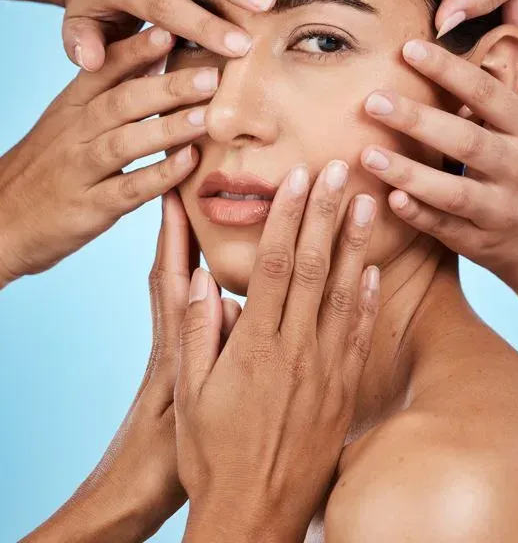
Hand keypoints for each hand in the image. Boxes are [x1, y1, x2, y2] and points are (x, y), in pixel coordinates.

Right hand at [0, 28, 217, 286]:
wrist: (2, 219)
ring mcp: (81, 169)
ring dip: (168, 128)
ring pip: (126, 142)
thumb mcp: (69, 120)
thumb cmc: (49, 164)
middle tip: (211, 74)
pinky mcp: (90, 206)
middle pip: (122, 101)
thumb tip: (156, 54)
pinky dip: (159, 175)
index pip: (105, 69)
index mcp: (72, 106)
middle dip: (168, 86)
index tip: (172, 29)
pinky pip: (128, 188)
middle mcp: (75, 132)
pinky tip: (189, 163)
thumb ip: (108, 90)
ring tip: (206, 116)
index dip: (138, 49)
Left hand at [22, 191, 240, 542]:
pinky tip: (222, 276)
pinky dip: (200, 285)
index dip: (172, 232)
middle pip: (176, 270)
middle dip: (180, 226)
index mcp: (173, 343)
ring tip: (201, 213)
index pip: (171, 275)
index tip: (177, 190)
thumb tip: (216, 291)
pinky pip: (196, 314)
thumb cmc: (159, 461)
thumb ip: (201, 346)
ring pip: (184, 289)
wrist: (131, 498)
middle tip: (185, 181)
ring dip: (188, 249)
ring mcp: (179, 351)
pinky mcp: (183, 367)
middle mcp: (175, 338)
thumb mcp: (186, 406)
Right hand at [175, 162, 379, 542]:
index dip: (287, 217)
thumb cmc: (212, 454)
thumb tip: (202, 277)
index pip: (274, 266)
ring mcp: (324, 370)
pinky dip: (367, 300)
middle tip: (338, 168)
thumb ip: (197, 331)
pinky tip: (372, 271)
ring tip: (366, 203)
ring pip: (343, 293)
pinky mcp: (342, 390)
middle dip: (325, 213)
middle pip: (312, 267)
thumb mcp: (189, 394)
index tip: (297, 179)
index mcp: (254, 345)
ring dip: (354, 245)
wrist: (255, 515)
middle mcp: (294, 350)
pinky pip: (359, 336)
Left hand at [359, 0, 517, 292]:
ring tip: (367, 153)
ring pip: (453, 192)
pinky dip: (418, 216)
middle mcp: (517, 166)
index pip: (488, 94)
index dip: (450, 71)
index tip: (409, 48)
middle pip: (466, 142)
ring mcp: (498, 207)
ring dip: (409, 173)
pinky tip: (387, 199)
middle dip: (419, 120)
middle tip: (371, 99)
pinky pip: (445, 229)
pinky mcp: (478, 239)